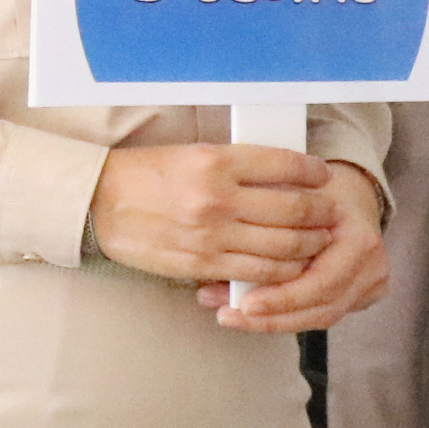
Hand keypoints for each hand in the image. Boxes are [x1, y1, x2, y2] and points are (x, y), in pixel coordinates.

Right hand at [89, 143, 338, 293]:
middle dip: (321, 213)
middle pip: (294, 210)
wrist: (98, 204)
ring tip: (318, 239)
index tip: (321, 175)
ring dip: (310, 244)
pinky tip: (291, 263)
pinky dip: (284, 270)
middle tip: (330, 212)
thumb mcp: (190, 154)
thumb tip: (283, 177)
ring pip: (284, 247)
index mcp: (214, 161)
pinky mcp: (203, 264)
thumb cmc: (144, 175)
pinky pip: (259, 273)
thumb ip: (236, 166)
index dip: (312, 172)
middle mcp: (216, 198)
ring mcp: (211, 236)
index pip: (284, 165)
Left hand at [215, 162, 389, 335]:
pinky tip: (253, 316)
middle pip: (322, 308)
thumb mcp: (292, 195)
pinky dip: (288, 318)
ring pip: (321, 317)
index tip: (244, 304)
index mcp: (359, 238)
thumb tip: (227, 255)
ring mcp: (371, 282)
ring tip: (233, 318)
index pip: (321, 282)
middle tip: (228, 316)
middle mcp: (372, 264)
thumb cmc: (313, 191)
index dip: (283, 298)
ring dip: (275, 322)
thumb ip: (269, 224)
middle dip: (272, 318)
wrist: (348, 192)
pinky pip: (323, 313)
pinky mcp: (364, 294)